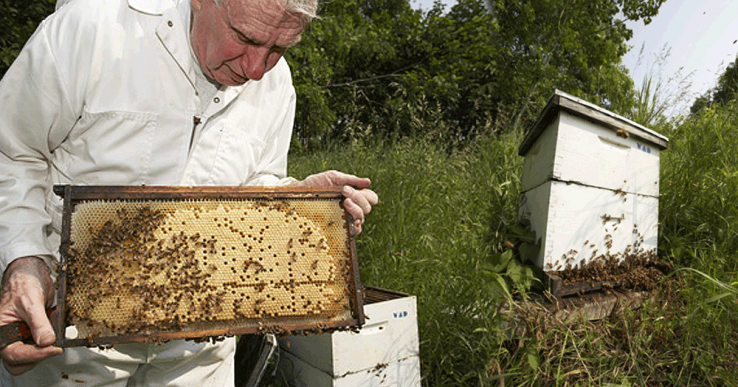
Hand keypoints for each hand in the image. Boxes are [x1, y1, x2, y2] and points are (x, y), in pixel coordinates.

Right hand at [0, 257, 61, 374]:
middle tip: (54, 345)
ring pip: (31, 357)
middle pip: (19, 363)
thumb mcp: (31, 302)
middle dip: (37, 357)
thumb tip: (47, 341)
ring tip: (53, 331)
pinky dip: (51, 341)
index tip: (53, 348)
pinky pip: (42, 345)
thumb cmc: (23, 284)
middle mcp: (9, 337)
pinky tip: (55, 327)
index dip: (34, 354)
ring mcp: (21, 337)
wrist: (31, 274)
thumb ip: (39, 323)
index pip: (13, 354)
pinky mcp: (33, 334)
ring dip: (45, 349)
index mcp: (1, 332)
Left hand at [293, 170, 377, 234]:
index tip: (349, 189)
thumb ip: (350, 179)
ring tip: (344, 202)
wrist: (300, 194)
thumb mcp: (333, 177)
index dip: (366, 195)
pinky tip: (345, 217)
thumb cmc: (317, 185)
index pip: (371, 198)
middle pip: (367, 208)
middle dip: (358, 198)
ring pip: (362, 218)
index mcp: (355, 195)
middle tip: (344, 192)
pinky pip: (354, 231)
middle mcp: (353, 208)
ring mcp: (347, 218)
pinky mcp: (341, 228)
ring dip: (355, 209)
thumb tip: (368, 182)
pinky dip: (353, 225)